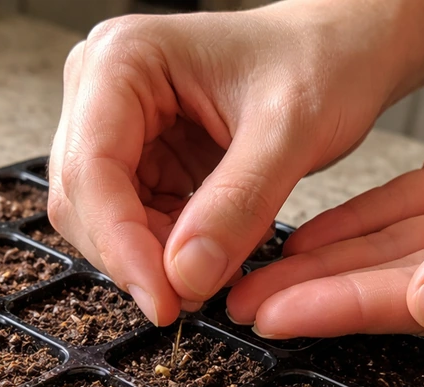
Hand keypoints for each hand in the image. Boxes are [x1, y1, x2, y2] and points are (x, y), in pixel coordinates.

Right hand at [46, 1, 411, 325]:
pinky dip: (167, 250)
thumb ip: (238, 204)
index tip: (162, 299)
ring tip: (215, 266)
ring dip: (151, 258)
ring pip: (102, 220)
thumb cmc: (318, 60)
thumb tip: (185, 277)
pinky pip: (133, 223)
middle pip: (84, 200)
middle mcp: (103, 90)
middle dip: (134, 256)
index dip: (119, 243)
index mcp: (124, 59)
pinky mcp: (140, 158)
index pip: (91, 168)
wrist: (339, 49)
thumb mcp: (290, 129)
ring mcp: (117, 126)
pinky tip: (213, 248)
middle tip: (189, 298)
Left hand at [228, 32, 423, 337]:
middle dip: (311, 296)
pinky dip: (349, 220)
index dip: (343, 310)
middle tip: (240, 307)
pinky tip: (302, 235)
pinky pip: (399, 206)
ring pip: (384, 249)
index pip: (419, 303)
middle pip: (387, 284)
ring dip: (318, 264)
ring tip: (253, 277)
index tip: (275, 316)